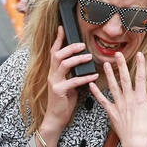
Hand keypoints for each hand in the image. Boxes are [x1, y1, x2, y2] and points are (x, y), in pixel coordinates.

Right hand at [37, 27, 93, 146]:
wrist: (56, 118)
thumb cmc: (64, 101)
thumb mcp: (68, 83)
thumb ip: (72, 73)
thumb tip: (84, 62)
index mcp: (54, 72)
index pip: (54, 52)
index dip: (58, 39)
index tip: (62, 28)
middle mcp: (52, 75)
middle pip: (57, 55)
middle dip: (70, 47)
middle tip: (82, 44)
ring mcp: (55, 83)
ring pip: (63, 65)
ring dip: (77, 59)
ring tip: (89, 57)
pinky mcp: (59, 91)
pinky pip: (73, 81)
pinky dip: (85, 77)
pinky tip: (94, 76)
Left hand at [87, 51, 146, 146]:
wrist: (136, 146)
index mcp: (141, 99)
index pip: (141, 78)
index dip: (141, 65)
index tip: (140, 54)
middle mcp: (129, 100)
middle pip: (125, 79)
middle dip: (122, 65)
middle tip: (118, 54)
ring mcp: (119, 106)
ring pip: (113, 87)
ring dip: (109, 75)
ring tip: (106, 64)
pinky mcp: (112, 113)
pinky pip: (102, 101)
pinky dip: (97, 93)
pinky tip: (91, 85)